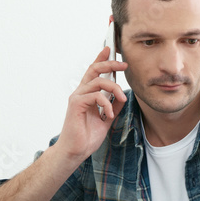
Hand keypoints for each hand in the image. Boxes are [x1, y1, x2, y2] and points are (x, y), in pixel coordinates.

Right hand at [54, 46, 127, 162]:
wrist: (75, 151)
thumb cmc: (87, 137)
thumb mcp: (106, 119)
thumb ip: (113, 106)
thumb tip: (122, 95)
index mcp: (87, 94)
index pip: (94, 72)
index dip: (101, 59)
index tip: (110, 49)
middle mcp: (80, 93)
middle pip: (94, 69)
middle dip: (110, 63)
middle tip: (124, 64)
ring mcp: (77, 97)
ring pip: (99, 81)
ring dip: (115, 88)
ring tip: (121, 98)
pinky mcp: (76, 104)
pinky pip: (96, 96)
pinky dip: (107, 103)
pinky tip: (108, 115)